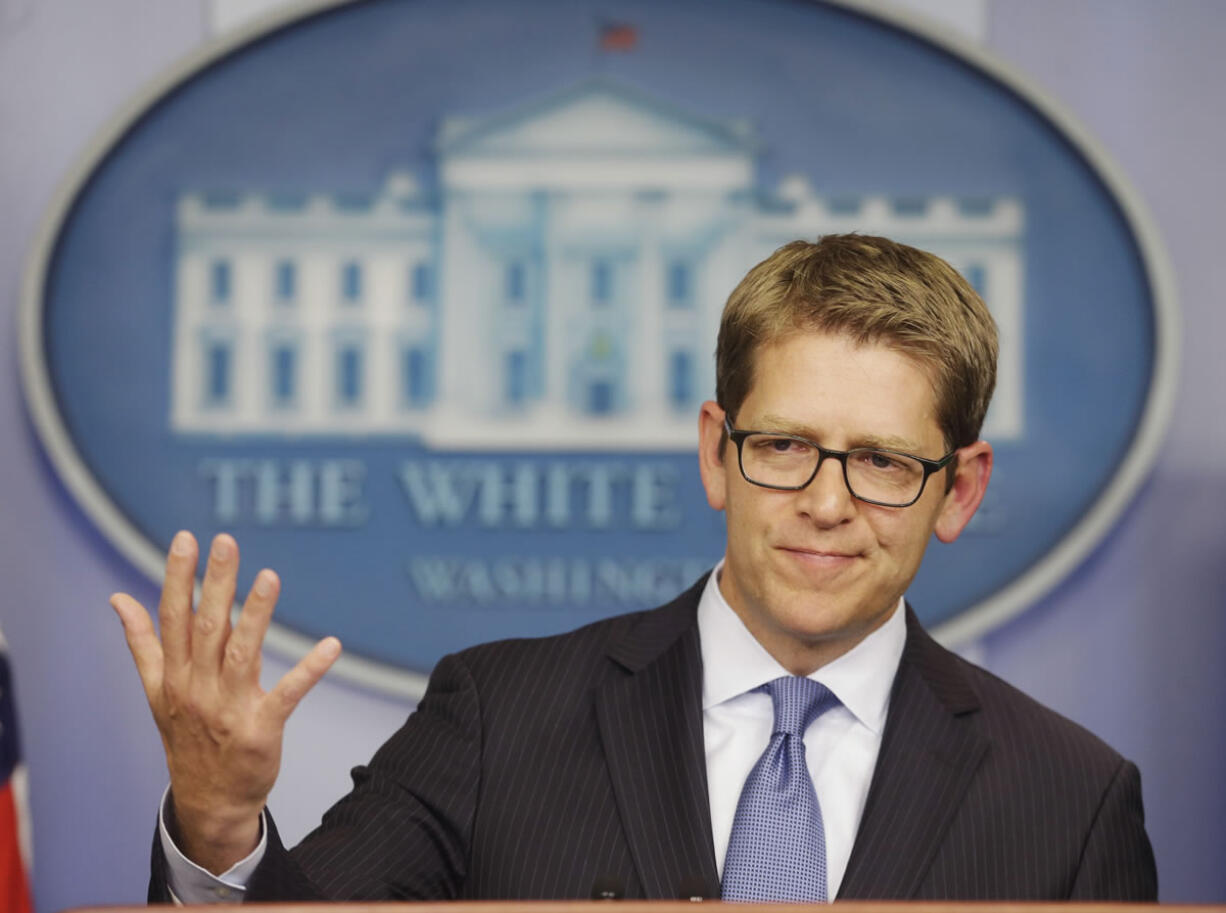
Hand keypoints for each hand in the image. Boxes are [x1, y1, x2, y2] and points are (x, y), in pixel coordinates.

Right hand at [111, 531, 340, 873]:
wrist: (208, 803)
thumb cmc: (186, 737)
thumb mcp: (156, 692)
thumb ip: (142, 643)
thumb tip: (118, 598)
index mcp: (173, 676)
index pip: (173, 618)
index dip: (178, 578)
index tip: (186, 538)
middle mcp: (196, 689)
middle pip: (206, 628)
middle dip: (216, 584)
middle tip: (227, 542)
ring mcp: (228, 710)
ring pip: (242, 653)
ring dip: (257, 615)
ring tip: (270, 577)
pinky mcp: (261, 730)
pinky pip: (288, 695)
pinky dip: (309, 670)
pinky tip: (331, 645)